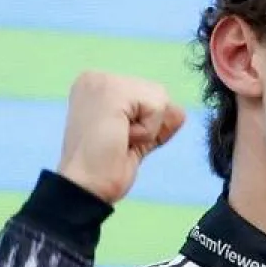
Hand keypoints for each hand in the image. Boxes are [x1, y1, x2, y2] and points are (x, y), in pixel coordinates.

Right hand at [57, 70, 186, 203]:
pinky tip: (121, 138)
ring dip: (148, 130)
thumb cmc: (104, 170)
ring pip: (160, 99)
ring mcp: (103, 82)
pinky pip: (157, 108)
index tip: (117, 140)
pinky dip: (147, 132)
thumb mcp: (137, 140)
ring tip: (118, 140)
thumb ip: (156, 122)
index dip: (146, 125)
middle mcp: (96, 78)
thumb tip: (180, 111)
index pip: (148, 95)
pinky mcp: (113, 92)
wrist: (85, 188)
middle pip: (157, 93)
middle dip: (148, 126)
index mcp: (97, 86)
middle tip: (117, 142)